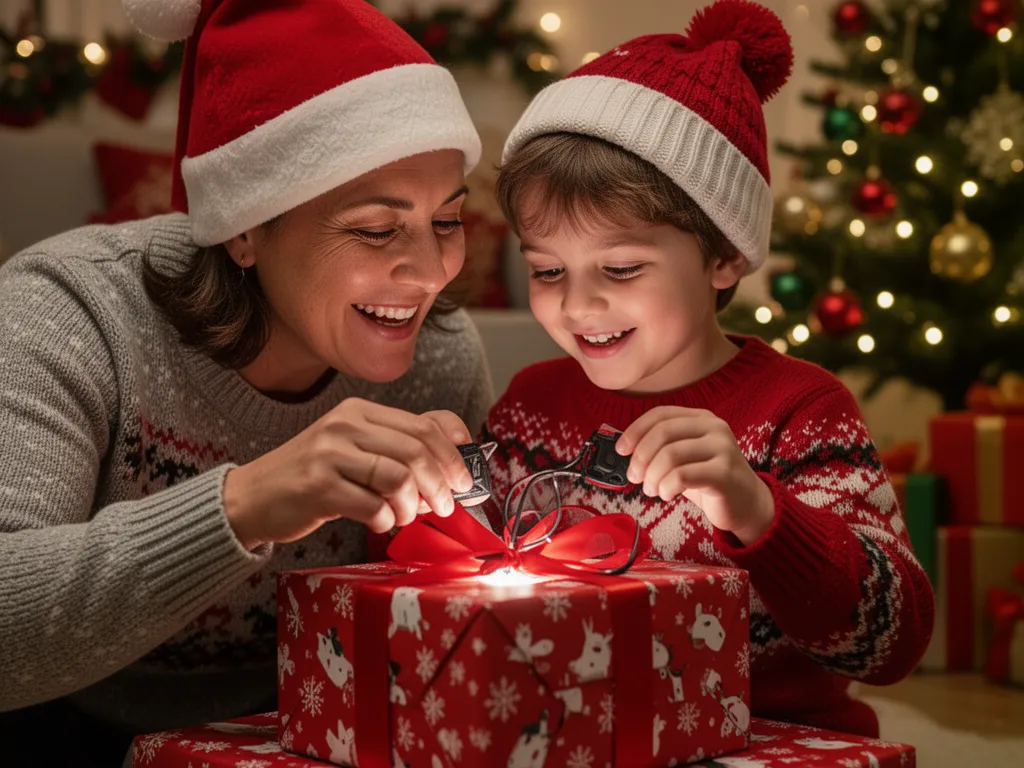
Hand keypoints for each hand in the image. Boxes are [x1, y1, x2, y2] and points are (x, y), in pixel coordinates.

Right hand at [223, 398, 474, 548]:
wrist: (252, 497)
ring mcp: (329, 454)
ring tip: (405, 516)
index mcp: (359, 412)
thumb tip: (455, 457)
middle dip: (441, 484)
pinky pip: (373, 506)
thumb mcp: (354, 449)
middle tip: (446, 507)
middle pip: (417, 451)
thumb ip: (398, 447)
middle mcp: (345, 425)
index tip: (464, 479)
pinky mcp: (318, 486)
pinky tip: (379, 522)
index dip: (453, 453)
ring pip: (399, 478)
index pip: (424, 425)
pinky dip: (386, 521)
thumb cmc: (313, 476)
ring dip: (413, 506)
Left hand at [615, 406, 774, 544]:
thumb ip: (661, 448)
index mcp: (701, 418)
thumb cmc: (708, 480)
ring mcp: (722, 448)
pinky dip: (666, 487)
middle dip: (640, 456)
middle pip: (662, 432)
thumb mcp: (684, 458)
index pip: (660, 414)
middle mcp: (714, 428)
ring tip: (651, 490)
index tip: (621, 450)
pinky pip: (682, 476)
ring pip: (670, 455)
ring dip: (652, 476)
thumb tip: (624, 449)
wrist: (747, 504)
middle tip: (634, 477)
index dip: (636, 430)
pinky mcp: (724, 473)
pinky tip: (667, 494)